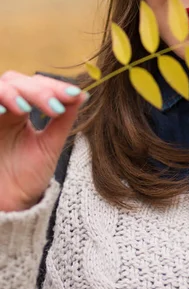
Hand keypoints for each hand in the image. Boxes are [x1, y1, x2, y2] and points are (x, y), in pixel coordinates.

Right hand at [0, 72, 87, 211]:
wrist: (8, 207)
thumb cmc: (26, 179)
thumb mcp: (49, 146)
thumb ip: (62, 120)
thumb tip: (82, 94)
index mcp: (21, 110)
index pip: (36, 84)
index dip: (54, 86)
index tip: (74, 95)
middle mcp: (4, 109)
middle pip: (16, 81)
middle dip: (37, 90)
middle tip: (54, 107)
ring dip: (13, 93)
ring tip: (25, 107)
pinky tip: (4, 111)